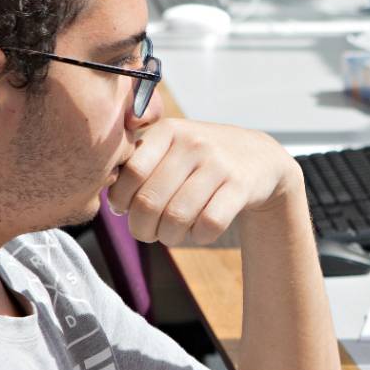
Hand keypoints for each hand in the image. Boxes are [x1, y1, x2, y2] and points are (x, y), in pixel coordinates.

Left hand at [109, 119, 300, 245]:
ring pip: (177, 217)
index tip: (125, 210)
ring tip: (170, 235)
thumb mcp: (172, 146)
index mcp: (167, 131)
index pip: (130, 173)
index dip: (121, 201)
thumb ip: (140, 162)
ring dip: (168, 237)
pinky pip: (208, 225)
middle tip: (146, 233)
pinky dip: (198, 237)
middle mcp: (192, 143)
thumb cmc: (201, 160)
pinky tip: (199, 232)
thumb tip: (110, 198)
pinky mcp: (240, 186)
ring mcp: (218, 163)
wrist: (259, 158)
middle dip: (141, 228)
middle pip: (149, 201)